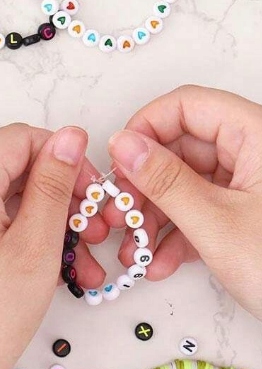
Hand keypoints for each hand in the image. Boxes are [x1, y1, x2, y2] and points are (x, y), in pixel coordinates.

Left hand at [0, 124, 91, 368]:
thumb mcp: (35, 247)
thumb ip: (54, 184)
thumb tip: (69, 134)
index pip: (18, 140)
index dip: (63, 158)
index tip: (94, 193)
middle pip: (8, 171)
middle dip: (58, 200)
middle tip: (95, 237)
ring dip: (42, 225)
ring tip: (82, 268)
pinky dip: (12, 235)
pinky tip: (47, 267)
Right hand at [103, 85, 261, 318]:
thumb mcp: (216, 224)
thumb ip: (164, 180)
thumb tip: (124, 145)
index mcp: (258, 137)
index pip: (188, 106)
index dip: (147, 128)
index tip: (121, 160)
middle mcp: (256, 155)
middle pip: (181, 148)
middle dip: (144, 184)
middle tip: (120, 211)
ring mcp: (253, 186)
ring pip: (186, 183)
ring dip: (154, 216)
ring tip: (135, 247)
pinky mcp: (250, 215)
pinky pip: (202, 209)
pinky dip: (178, 234)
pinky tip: (160, 261)